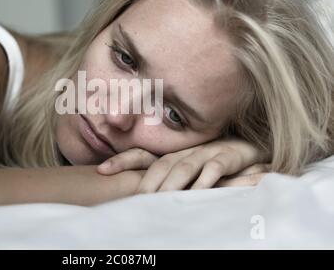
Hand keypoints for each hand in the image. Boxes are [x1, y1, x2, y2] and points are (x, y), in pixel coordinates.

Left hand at [96, 138, 270, 192]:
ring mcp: (206, 152)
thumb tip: (138, 194)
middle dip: (147, 180)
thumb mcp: (187, 169)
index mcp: (172, 154)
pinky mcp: (227, 157)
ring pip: (184, 167)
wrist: (248, 148)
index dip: (123, 161)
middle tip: (135, 199)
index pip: (143, 155)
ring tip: (160, 200)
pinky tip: (197, 191)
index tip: (101, 169)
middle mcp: (185, 152)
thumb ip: (167, 177)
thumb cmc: (212, 161)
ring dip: (172, 183)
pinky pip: (215, 168)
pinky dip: (205, 179)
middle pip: (161, 164)